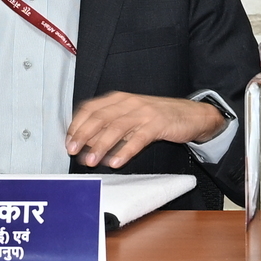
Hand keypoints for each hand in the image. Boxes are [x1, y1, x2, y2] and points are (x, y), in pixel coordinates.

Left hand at [67, 92, 224, 169]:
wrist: (192, 115)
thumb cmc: (158, 117)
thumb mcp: (132, 115)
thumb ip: (111, 124)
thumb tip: (86, 141)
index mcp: (119, 99)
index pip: (90, 108)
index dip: (77, 124)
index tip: (68, 140)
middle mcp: (129, 102)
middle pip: (100, 117)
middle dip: (83, 135)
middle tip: (73, 150)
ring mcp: (144, 113)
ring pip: (117, 128)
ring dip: (100, 145)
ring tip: (91, 161)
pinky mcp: (158, 125)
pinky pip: (138, 139)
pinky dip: (125, 151)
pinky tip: (116, 162)